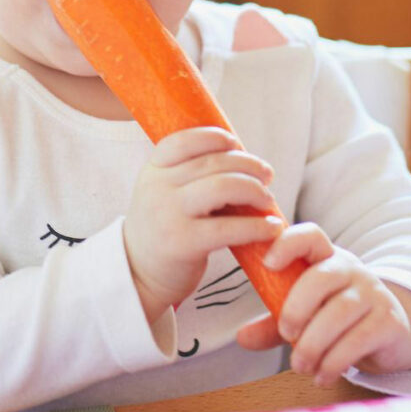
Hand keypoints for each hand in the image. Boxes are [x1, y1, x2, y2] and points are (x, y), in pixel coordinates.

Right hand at [123, 127, 281, 323]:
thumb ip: (189, 175)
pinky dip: (258, 226)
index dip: (213, 137)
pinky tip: (271, 228)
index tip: (235, 143)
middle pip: (212, 162)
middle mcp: (158, 187)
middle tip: (267, 175)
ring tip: (267, 200)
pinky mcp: (184, 243)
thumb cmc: (163, 230)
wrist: (139, 274)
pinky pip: (229, 228)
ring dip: (254, 190)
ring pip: (223, 187)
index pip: (184, 141)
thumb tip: (241, 160)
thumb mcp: (163, 194)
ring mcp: (169, 214)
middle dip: (247, 164)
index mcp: (153, 170)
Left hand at [236, 223, 410, 384]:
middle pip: (320, 278)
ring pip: (339, 312)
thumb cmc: (337, 316)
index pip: (310, 236)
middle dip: (296, 308)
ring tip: (300, 366)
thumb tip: (241, 338)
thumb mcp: (305, 314)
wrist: (392, 334)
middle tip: (286, 334)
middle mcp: (351, 269)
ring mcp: (373, 293)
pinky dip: (334, 361)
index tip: (267, 264)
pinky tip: (322, 376)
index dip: (287, 244)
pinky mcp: (390, 322)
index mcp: (326, 257)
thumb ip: (273, 323)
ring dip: (313, 344)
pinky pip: (358, 339)